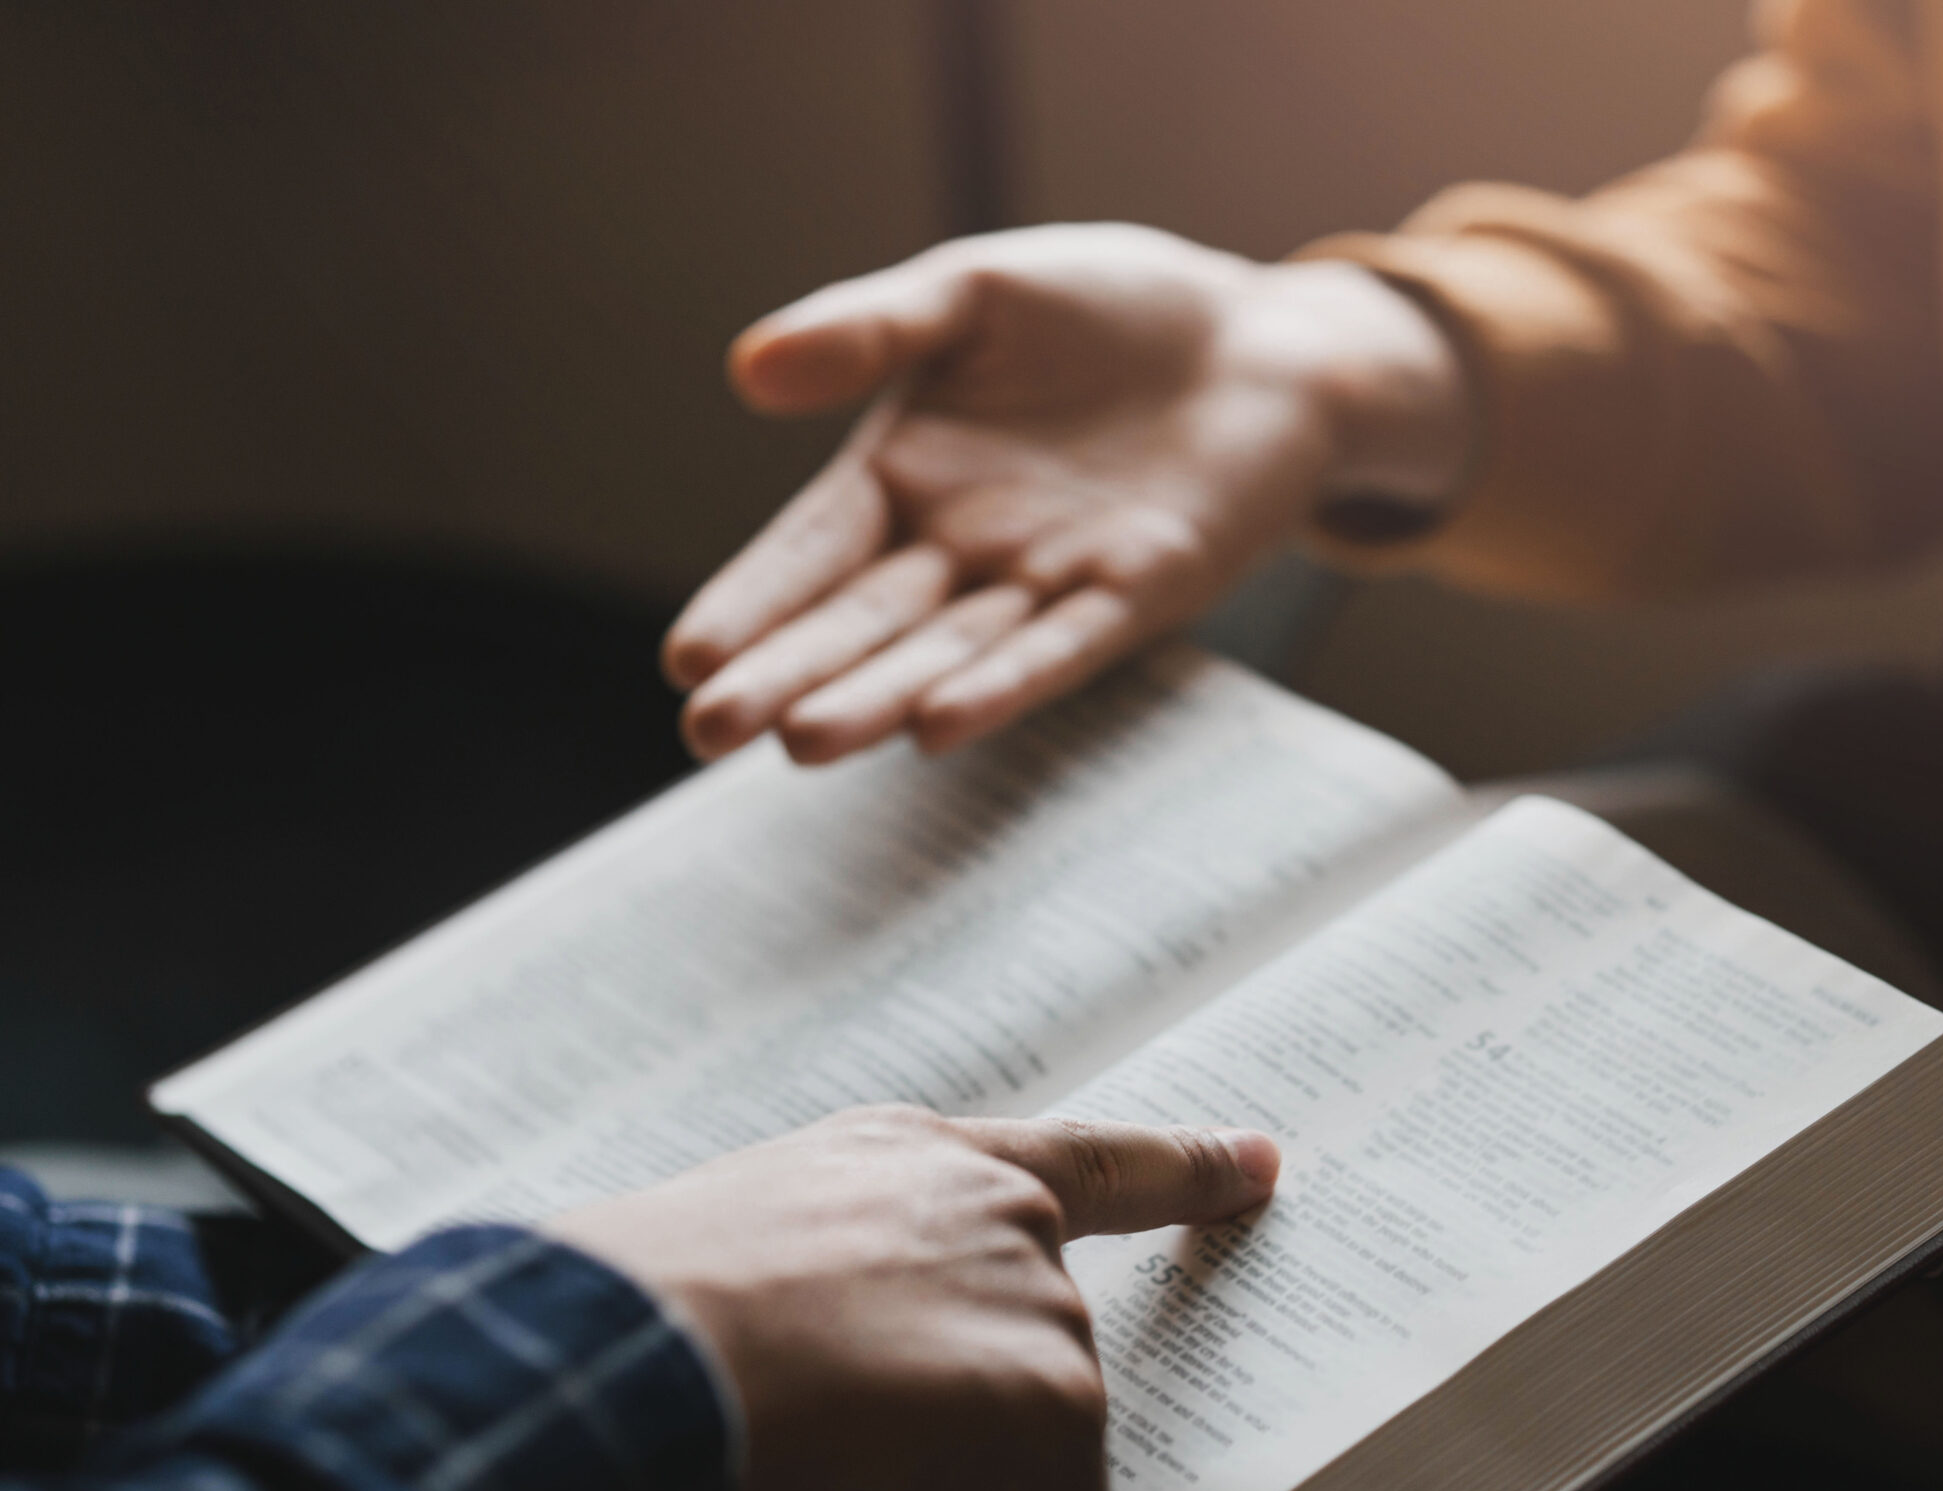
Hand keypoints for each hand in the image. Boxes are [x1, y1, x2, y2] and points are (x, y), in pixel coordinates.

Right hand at [545, 1104, 1279, 1490]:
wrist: (610, 1357)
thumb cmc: (629, 1337)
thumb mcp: (751, 1305)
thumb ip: (856, 1366)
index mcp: (913, 1165)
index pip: (1083, 1159)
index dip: (1180, 1168)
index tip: (1259, 1166)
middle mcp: (994, 1216)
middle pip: (1033, 1383)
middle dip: (938, 1490)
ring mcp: (1037, 1308)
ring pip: (1022, 1483)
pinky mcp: (1053, 1412)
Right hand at [663, 223, 1470, 764]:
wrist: (1257, 339)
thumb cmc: (1108, 313)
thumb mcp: (974, 295)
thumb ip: (870, 330)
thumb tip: (747, 367)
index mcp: (906, 478)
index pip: (807, 553)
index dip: (750, 604)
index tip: (686, 660)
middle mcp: (964, 548)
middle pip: (861, 622)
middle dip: (788, 676)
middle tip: (708, 733)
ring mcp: (1049, 579)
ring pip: (948, 651)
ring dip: (878, 698)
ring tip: (804, 743)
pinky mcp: (1140, 592)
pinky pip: (1062, 647)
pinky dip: (1003, 684)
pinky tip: (940, 726)